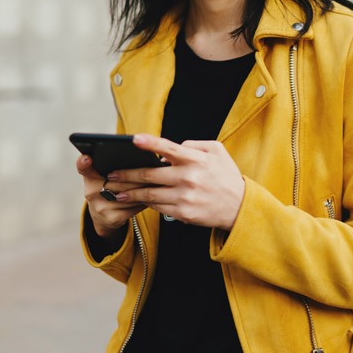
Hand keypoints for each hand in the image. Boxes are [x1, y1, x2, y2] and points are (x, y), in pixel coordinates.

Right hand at [78, 154, 146, 237]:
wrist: (101, 216)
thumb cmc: (106, 189)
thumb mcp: (102, 176)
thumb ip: (110, 164)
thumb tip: (136, 155)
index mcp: (89, 177)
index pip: (83, 168)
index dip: (83, 163)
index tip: (87, 158)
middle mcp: (91, 192)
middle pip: (119, 180)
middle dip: (138, 176)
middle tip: (152, 169)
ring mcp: (100, 207)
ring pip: (130, 194)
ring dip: (144, 188)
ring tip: (155, 182)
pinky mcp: (112, 218)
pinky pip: (134, 207)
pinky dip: (144, 200)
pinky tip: (150, 196)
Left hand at [108, 134, 244, 229]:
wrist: (240, 207)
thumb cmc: (227, 176)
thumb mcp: (217, 151)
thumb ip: (194, 144)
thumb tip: (171, 149)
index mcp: (195, 159)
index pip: (168, 148)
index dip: (150, 143)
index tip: (133, 139)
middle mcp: (188, 177)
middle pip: (150, 174)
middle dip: (127, 174)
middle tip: (112, 173)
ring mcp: (185, 197)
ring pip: (149, 194)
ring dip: (130, 192)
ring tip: (116, 190)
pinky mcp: (183, 212)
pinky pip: (158, 206)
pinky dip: (145, 203)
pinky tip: (136, 200)